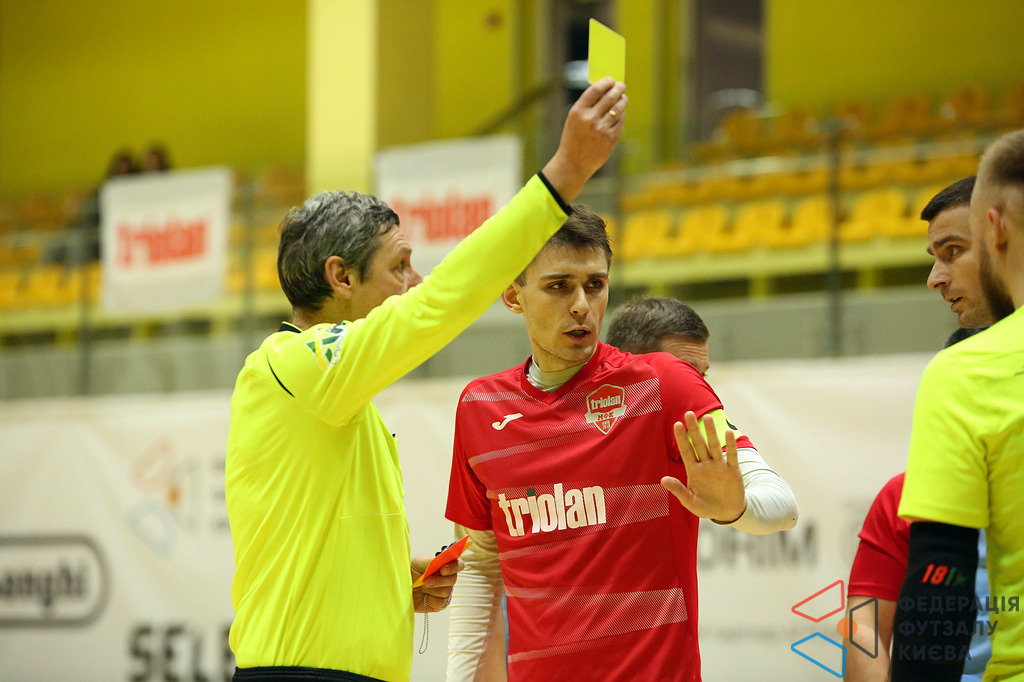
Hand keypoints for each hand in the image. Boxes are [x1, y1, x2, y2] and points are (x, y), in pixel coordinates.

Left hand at [411, 554, 464, 612]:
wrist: (399, 587)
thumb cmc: (408, 572)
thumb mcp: (417, 563)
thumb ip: (431, 561)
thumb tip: (441, 560)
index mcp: (443, 564)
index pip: (458, 564)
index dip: (453, 567)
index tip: (443, 569)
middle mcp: (446, 578)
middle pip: (453, 579)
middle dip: (439, 580)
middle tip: (425, 581)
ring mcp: (444, 591)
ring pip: (447, 592)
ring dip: (433, 590)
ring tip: (421, 587)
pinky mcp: (439, 604)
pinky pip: (442, 603)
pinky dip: (431, 600)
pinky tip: (424, 597)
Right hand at [542, 77, 627, 202]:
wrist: (573, 164)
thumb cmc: (573, 138)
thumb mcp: (573, 119)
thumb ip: (587, 105)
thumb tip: (605, 89)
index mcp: (578, 112)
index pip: (596, 90)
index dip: (606, 82)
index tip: (611, 80)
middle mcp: (590, 120)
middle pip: (610, 97)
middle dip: (618, 89)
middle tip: (621, 86)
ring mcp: (601, 130)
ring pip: (618, 108)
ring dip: (623, 100)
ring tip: (623, 98)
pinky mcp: (611, 139)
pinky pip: (620, 121)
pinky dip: (621, 115)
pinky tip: (620, 113)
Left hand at [661, 411, 745, 522]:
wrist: (727, 512)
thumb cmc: (706, 507)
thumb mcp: (690, 502)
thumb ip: (678, 490)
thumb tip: (662, 480)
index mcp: (693, 471)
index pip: (686, 451)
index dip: (681, 438)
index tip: (676, 424)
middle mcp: (706, 465)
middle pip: (699, 444)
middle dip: (694, 430)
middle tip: (688, 413)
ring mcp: (719, 466)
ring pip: (714, 446)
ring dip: (711, 432)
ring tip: (707, 418)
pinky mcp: (733, 470)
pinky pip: (731, 455)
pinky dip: (730, 445)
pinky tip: (727, 433)